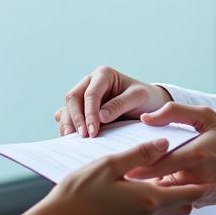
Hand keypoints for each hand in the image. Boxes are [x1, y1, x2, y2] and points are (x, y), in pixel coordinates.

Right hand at [0, 138, 211, 214]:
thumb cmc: (81, 192)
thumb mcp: (111, 165)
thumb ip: (140, 154)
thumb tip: (164, 144)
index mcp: (148, 199)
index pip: (187, 194)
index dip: (203, 187)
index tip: (215, 179)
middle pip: (180, 205)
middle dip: (188, 191)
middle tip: (192, 173)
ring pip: (162, 209)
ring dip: (167, 194)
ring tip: (163, 174)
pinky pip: (147, 213)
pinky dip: (150, 200)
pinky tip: (137, 186)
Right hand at [55, 66, 171, 137]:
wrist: (149, 104)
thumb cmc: (145, 98)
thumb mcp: (138, 97)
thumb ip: (120, 104)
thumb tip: (101, 117)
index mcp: (103, 74)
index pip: (90, 93)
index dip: (89, 113)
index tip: (93, 131)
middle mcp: (89, 82)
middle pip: (73, 98)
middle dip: (76, 118)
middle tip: (83, 136)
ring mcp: (83, 94)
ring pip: (67, 107)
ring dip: (68, 123)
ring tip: (73, 140)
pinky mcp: (81, 108)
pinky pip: (67, 115)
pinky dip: (67, 126)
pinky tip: (70, 139)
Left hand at [125, 102, 215, 205]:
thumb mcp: (207, 116)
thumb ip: (174, 112)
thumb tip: (146, 118)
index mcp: (196, 154)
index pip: (158, 163)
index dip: (137, 166)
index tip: (120, 166)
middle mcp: (196, 176)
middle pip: (157, 181)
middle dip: (137, 181)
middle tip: (117, 177)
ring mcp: (198, 192)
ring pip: (164, 193)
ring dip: (148, 189)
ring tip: (127, 185)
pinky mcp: (200, 203)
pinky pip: (175, 200)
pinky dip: (163, 195)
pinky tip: (148, 190)